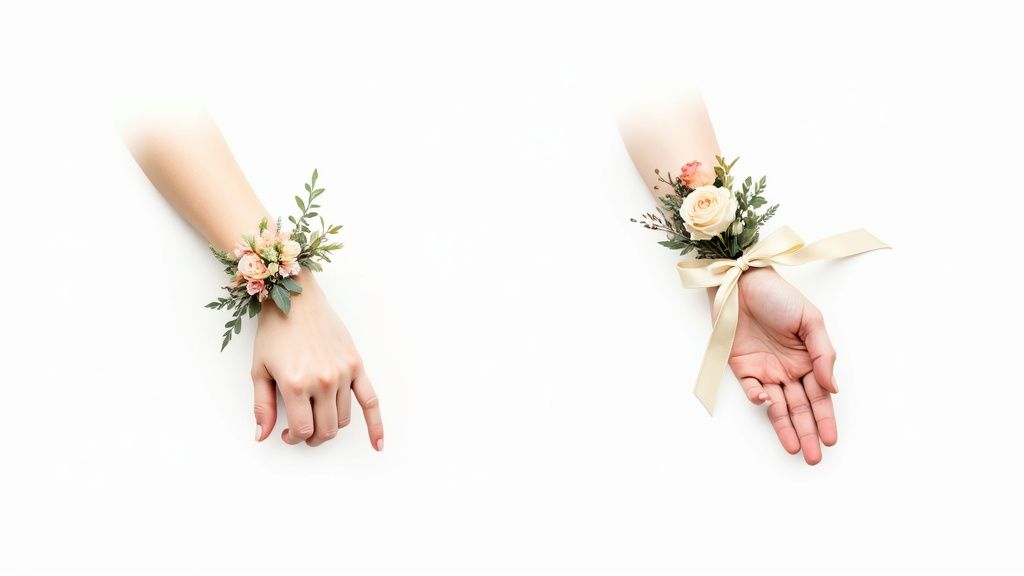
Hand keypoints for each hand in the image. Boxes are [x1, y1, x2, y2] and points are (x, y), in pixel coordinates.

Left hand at [251, 273, 382, 448]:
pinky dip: (376, 425)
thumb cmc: (275, 332)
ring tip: (318, 419)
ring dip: (331, 427)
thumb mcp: (260, 370)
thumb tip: (262, 435)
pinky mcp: (356, 365)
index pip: (303, 429)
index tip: (288, 434)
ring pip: (343, 419)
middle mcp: (323, 381)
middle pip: (326, 429)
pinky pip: (371, 400)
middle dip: (313, 437)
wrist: (296, 300)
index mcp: (296, 384)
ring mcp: (343, 373)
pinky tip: (377, 444)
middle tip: (303, 431)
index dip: (294, 438)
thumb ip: (262, 406)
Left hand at [719, 267, 837, 464]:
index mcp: (808, 361)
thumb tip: (833, 388)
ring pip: (777, 407)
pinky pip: (750, 389)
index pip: (819, 397)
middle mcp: (788, 371)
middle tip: (814, 457)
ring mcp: (764, 371)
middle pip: (799, 408)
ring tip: (795, 449)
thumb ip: (823, 354)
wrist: (742, 281)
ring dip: (785, 427)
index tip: (831, 439)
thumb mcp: (811, 320)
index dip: (825, 418)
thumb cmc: (779, 297)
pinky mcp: (741, 367)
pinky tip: (767, 402)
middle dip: (808, 433)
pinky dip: (758, 398)